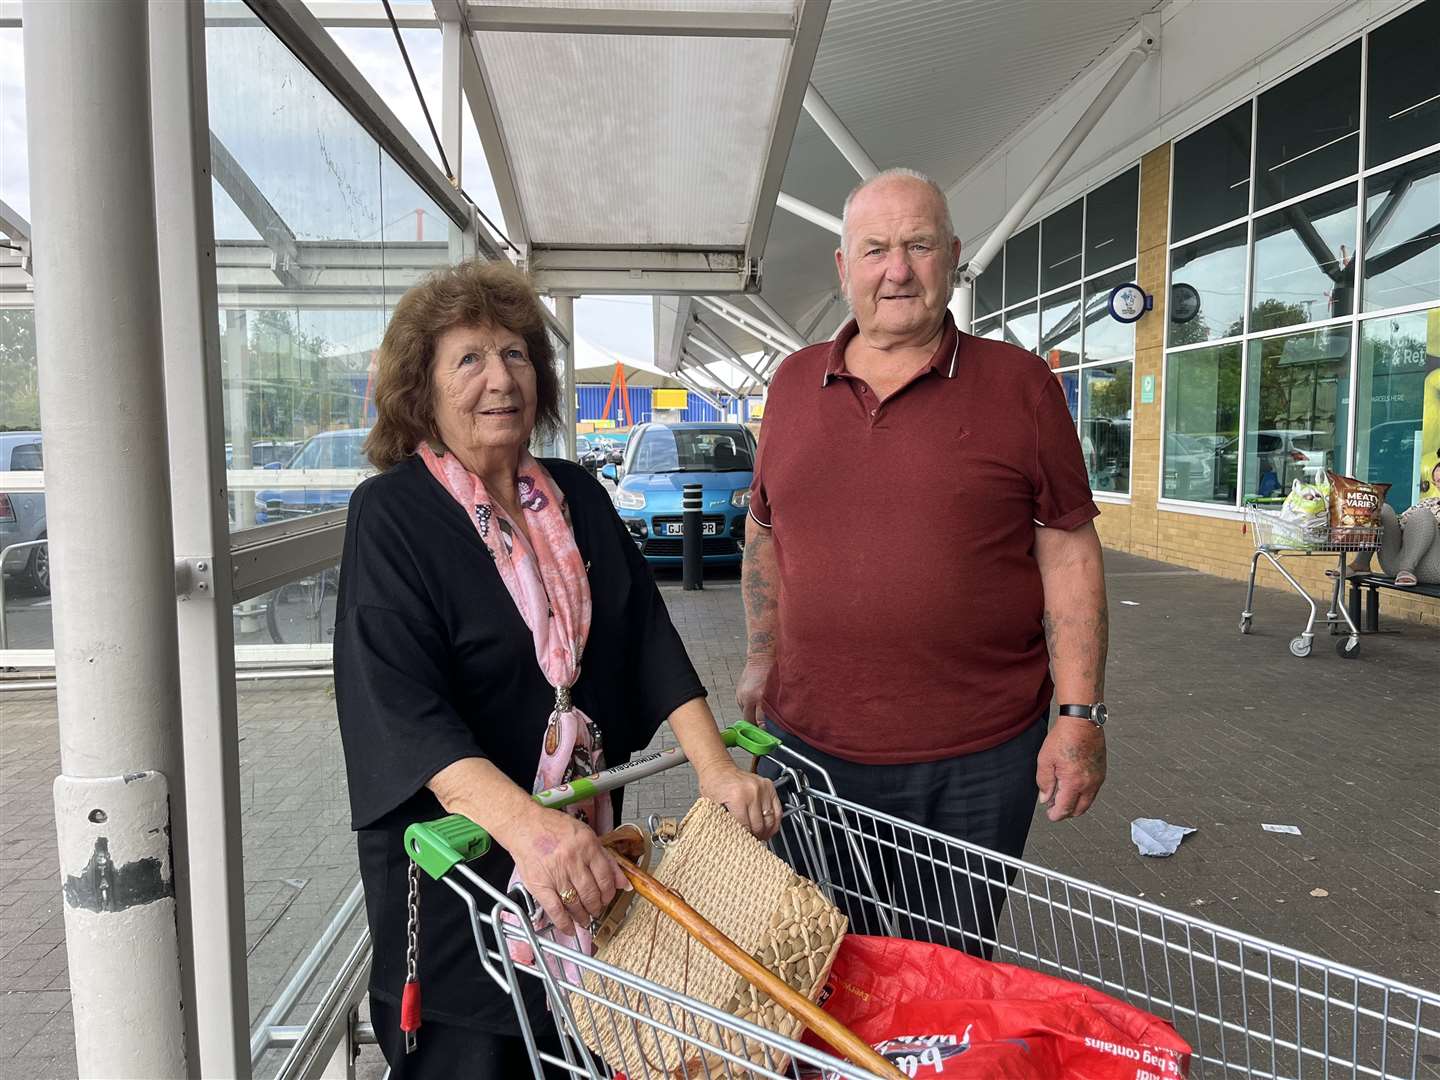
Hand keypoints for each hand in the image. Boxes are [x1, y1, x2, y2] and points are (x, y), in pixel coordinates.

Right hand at [502, 806, 628, 935]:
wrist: (524, 826)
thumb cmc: (553, 828)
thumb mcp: (585, 835)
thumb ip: (605, 857)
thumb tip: (623, 881)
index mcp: (588, 846)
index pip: (606, 877)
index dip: (609, 893)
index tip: (608, 898)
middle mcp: (574, 861)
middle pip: (592, 893)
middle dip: (597, 906)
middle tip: (597, 910)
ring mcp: (557, 874)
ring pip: (577, 903)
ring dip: (583, 916)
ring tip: (585, 919)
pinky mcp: (541, 885)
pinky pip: (556, 910)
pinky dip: (564, 923)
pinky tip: (569, 928)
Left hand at [699, 761, 781, 839]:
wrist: (718, 768)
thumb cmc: (713, 785)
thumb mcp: (712, 806)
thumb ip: (723, 822)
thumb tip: (732, 840)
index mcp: (737, 797)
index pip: (745, 827)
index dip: (744, 838)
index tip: (743, 843)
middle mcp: (752, 792)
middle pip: (759, 825)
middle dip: (755, 837)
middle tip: (751, 842)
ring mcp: (762, 788)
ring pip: (770, 819)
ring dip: (766, 831)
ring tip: (761, 837)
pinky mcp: (769, 786)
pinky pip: (777, 809)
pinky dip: (775, 821)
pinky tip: (769, 828)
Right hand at [735, 656, 773, 725]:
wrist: (760, 658)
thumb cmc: (771, 672)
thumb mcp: (776, 691)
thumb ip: (773, 707)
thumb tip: (772, 721)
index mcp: (759, 697)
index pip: (759, 721)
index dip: (763, 730)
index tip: (768, 735)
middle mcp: (748, 698)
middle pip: (749, 720)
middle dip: (755, 726)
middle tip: (763, 730)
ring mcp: (741, 696)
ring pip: (745, 714)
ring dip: (751, 716)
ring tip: (759, 715)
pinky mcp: (738, 693)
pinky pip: (742, 706)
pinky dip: (748, 708)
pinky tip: (755, 704)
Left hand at [1036, 719, 1105, 821]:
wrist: (1082, 723)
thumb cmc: (1063, 737)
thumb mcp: (1045, 760)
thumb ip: (1044, 782)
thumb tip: (1045, 799)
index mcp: (1074, 782)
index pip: (1065, 809)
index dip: (1056, 815)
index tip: (1050, 815)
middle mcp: (1089, 784)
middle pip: (1079, 810)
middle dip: (1066, 812)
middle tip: (1054, 807)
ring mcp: (1097, 779)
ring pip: (1087, 802)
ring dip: (1075, 804)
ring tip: (1061, 796)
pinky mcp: (1101, 772)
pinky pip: (1093, 791)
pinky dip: (1083, 794)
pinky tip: (1072, 786)